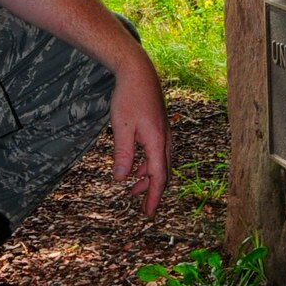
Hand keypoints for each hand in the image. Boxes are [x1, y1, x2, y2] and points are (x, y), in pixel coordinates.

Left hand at [109, 47, 171, 216]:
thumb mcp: (121, 127)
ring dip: (148, 178)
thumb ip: (123, 154)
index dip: (153, 197)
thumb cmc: (128, 98)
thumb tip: (120, 180)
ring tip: (134, 189)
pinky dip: (148, 164)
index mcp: (157, 142)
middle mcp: (164, 139)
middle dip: (152, 191)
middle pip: (162, 172)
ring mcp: (164, 132)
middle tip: (143, 208)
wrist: (138, 71)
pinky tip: (136, 168)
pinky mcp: (159, 126)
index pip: (158, 177)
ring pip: (160, 163)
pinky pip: (158, 152)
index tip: (148, 213)